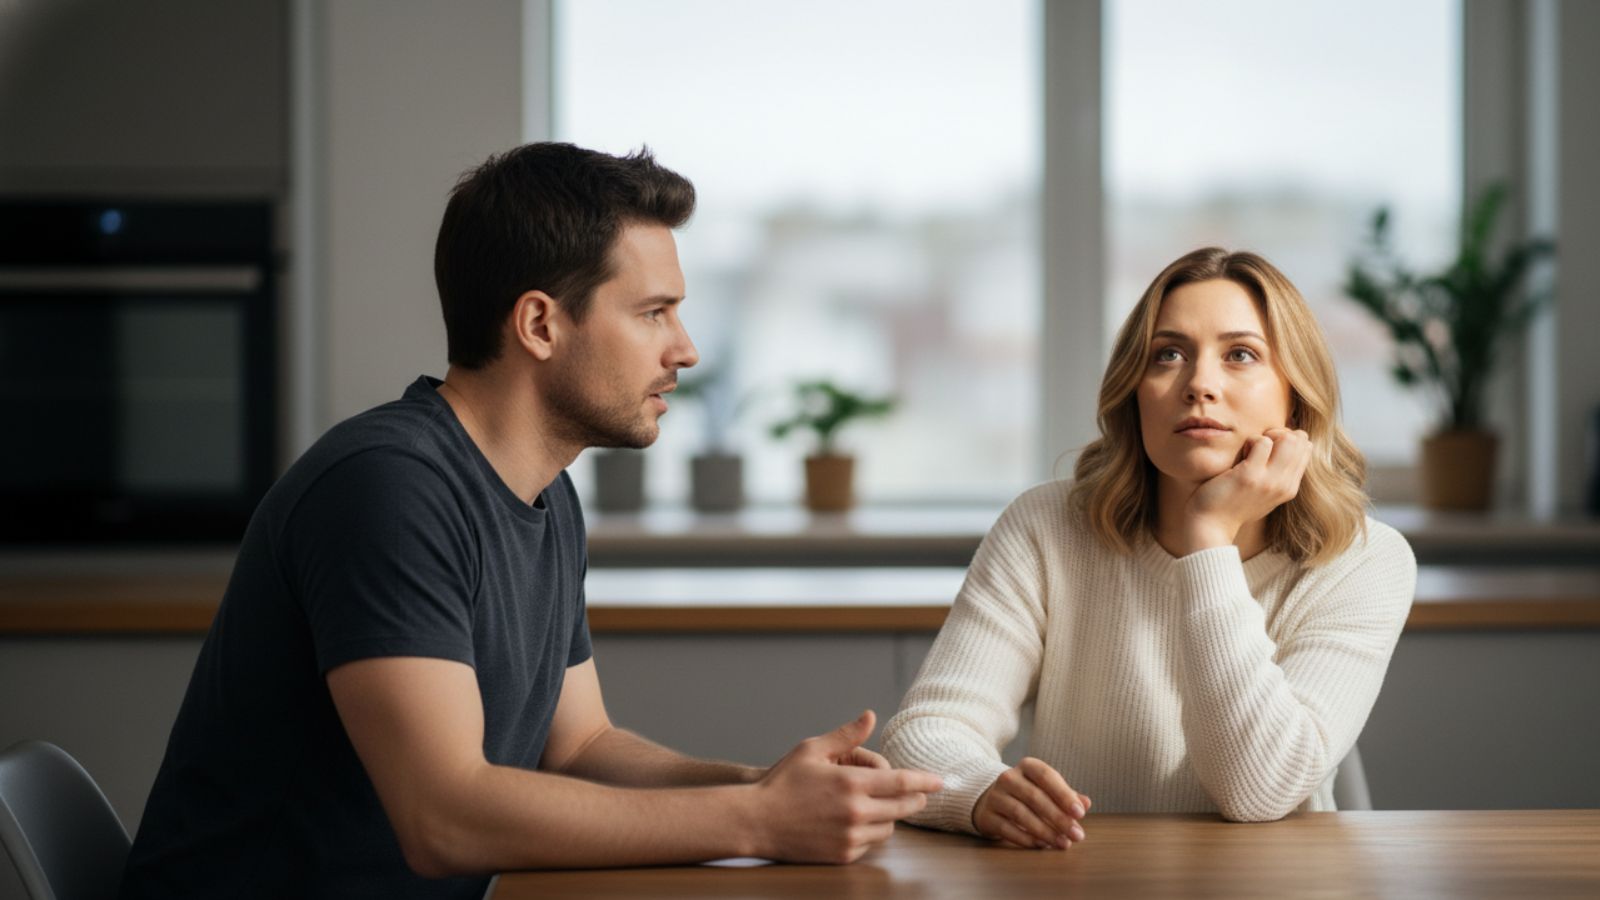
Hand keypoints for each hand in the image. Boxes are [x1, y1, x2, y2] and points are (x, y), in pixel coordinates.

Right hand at [751, 710, 942, 863]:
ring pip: (889, 828)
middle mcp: (855, 812)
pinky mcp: (843, 855)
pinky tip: (857, 822)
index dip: (925, 781)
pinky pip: (870, 844)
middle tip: (917, 794)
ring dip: (891, 816)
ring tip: (878, 805)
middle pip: (903, 807)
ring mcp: (850, 836)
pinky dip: (870, 832)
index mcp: (850, 783)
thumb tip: (871, 716)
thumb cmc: (782, 782)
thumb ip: (846, 736)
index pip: (902, 782)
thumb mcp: (811, 749)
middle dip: (915, 799)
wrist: (756, 821)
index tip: (940, 781)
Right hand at [972, 757, 1090, 849]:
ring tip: (1063, 843)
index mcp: (1027, 766)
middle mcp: (1008, 778)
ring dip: (1045, 831)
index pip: (1046, 776)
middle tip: (1077, 835)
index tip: (1080, 813)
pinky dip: (1026, 839)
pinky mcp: (987, 816)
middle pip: (1035, 797)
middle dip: (1059, 818)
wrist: (991, 800)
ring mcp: (995, 796)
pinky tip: (1042, 845)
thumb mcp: (1046, 789)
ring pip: (1021, 814)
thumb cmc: (1027, 794)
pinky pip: (1007, 829)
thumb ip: (1067, 795)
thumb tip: (1086, 803)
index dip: (1064, 794)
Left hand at [1182, 427, 1311, 552]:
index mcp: (1289, 488)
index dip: (1287, 439)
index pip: (1306, 449)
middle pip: (1300, 441)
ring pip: (1287, 439)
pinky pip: (1262, 442)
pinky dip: (1250, 440)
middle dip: (1279, 433)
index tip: (1268, 448)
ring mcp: (1269, 480)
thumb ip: (1278, 475)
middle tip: (1258, 445)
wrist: (1212, 525)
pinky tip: (1240, 454)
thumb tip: (1288, 444)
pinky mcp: (1250, 475)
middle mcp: (1284, 485)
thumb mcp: (1264, 493)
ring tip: (1249, 450)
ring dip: (1265, 436)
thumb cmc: (1232, 505)